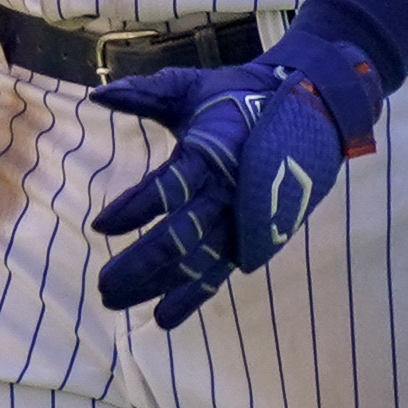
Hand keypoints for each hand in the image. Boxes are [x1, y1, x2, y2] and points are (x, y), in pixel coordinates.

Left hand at [85, 29, 383, 326]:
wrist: (309, 109)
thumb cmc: (238, 98)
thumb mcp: (192, 88)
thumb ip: (145, 94)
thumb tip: (98, 94)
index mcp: (210, 154)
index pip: (168, 188)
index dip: (134, 208)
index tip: (100, 226)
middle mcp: (227, 193)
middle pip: (180, 237)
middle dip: (140, 264)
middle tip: (102, 286)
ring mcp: (242, 220)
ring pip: (197, 262)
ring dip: (156, 285)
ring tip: (116, 300)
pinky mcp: (253, 237)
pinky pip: (220, 272)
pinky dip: (193, 297)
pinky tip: (164, 318)